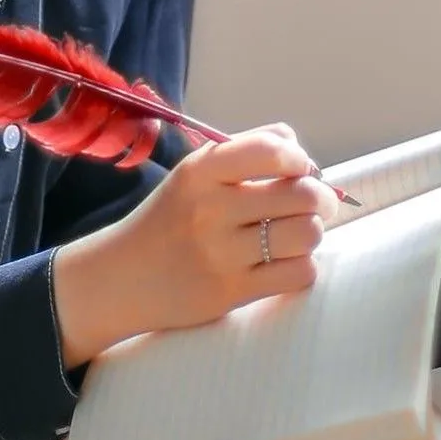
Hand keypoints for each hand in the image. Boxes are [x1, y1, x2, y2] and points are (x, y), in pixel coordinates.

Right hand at [53, 124, 338, 365]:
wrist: (120, 278)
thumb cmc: (171, 218)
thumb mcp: (194, 173)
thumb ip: (245, 149)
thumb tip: (298, 147)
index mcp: (201, 171)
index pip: (271, 149)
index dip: (300, 159)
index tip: (299, 170)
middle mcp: (211, 209)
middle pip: (302, 195)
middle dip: (320, 199)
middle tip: (317, 205)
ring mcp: (221, 254)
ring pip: (306, 235)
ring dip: (312, 233)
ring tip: (297, 235)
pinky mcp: (231, 292)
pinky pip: (299, 273)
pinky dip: (302, 266)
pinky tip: (285, 263)